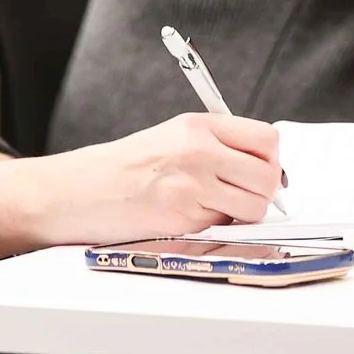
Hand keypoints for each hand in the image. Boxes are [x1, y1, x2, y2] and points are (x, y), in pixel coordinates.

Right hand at [23, 113, 282, 244]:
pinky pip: (224, 227)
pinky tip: (189, 218)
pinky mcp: (183, 217)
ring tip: (215, 209)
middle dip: (263, 193)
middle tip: (243, 197)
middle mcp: (199, 150)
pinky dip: (215, 228)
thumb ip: (219, 144)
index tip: (261, 171)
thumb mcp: (174, 136)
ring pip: (253, 206)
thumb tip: (266, 166)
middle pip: (268, 175)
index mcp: (199, 125)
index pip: (267, 138)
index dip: (271, 160)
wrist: (82, 190)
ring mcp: (192, 184)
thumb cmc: (126, 167)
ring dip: (243, 214)